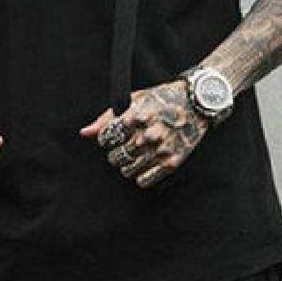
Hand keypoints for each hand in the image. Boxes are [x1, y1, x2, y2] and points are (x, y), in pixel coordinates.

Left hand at [79, 79, 208, 188]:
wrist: (196, 103)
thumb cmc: (162, 99)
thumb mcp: (134, 100)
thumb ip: (107, 118)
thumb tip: (84, 133)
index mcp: (136, 116)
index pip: (106, 138)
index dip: (106, 139)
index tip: (114, 137)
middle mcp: (147, 134)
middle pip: (115, 157)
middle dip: (116, 154)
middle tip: (126, 146)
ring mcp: (160, 149)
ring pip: (127, 170)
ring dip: (126, 166)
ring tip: (135, 155)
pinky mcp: (172, 162)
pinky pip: (144, 181)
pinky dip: (140, 176)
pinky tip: (144, 165)